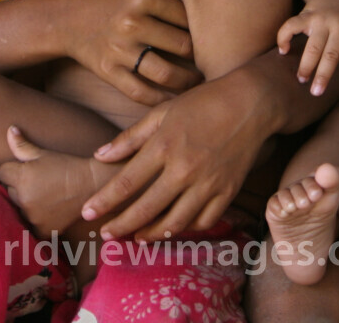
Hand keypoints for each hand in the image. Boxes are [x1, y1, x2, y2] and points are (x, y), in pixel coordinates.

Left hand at [0, 126, 111, 240]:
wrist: (91, 185)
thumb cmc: (66, 166)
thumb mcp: (43, 154)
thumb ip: (21, 145)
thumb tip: (10, 129)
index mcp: (21, 177)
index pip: (2, 173)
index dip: (14, 169)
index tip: (29, 170)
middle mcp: (24, 198)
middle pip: (9, 191)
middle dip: (19, 186)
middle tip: (40, 182)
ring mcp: (32, 216)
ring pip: (19, 207)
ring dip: (27, 203)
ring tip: (46, 195)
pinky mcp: (42, 229)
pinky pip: (30, 224)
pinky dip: (37, 219)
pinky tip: (50, 210)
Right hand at [63, 0, 203, 105]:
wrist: (65, 19)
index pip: (186, 16)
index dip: (199, 25)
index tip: (206, 32)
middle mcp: (130, 22)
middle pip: (182, 45)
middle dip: (197, 54)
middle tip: (209, 59)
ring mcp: (118, 50)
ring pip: (166, 73)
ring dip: (187, 81)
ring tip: (198, 81)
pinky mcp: (108, 72)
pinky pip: (141, 92)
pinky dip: (161, 100)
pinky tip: (175, 99)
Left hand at [80, 71, 270, 240]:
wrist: (251, 103)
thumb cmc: (203, 102)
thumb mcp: (162, 112)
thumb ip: (131, 137)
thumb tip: (100, 155)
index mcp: (164, 146)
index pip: (127, 182)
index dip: (105, 201)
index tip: (87, 212)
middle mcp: (184, 169)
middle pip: (146, 209)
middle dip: (122, 226)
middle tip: (106, 235)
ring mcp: (208, 184)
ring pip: (175, 222)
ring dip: (152, 234)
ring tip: (137, 237)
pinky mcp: (228, 192)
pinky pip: (204, 221)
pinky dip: (187, 228)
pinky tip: (174, 227)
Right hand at [278, 0, 338, 94]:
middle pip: (331, 53)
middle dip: (323, 73)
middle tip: (316, 92)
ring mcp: (321, 20)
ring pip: (312, 45)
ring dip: (305, 63)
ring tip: (301, 79)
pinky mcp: (306, 14)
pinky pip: (292, 26)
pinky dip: (285, 37)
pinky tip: (283, 50)